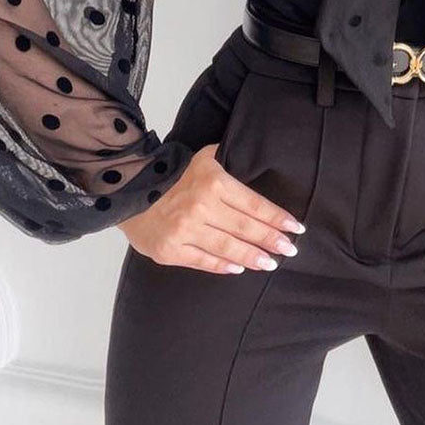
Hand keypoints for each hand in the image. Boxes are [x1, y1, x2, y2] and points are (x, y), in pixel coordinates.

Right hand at [116, 143, 305, 273]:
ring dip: (253, 257)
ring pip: (228, 247)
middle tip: (291, 249)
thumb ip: (229, 159)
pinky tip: (240, 268)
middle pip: (245, 228)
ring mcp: (185, 230)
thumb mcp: (203, 157)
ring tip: (271, 262)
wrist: (128, 189)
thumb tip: (254, 156)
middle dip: (272, 239)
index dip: (277, 218)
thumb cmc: (172, 173)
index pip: (254, 204)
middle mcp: (201, 207)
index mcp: (213, 182)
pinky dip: (223, 266)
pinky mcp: (170, 250)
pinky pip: (203, 261)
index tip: (295, 228)